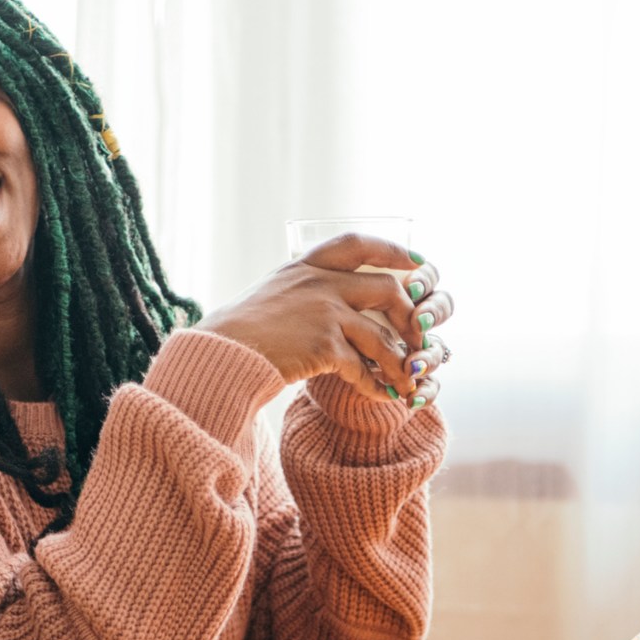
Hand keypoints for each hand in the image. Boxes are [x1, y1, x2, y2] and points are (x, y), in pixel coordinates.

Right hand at [196, 233, 452, 402]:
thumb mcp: (269, 294)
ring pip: (381, 334)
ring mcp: (323, 313)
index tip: (418, 262)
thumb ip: (300, 291)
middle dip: (409, 314)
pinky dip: (376, 384)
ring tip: (407, 379)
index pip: (357, 245)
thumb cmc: (237, 332)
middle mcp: (317, 284)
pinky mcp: (324, 346)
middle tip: (419, 334)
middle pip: (386, 288)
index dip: (393, 250)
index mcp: (304, 267)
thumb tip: (330, 299)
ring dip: (399, 360)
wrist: (220, 356)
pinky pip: (364, 367)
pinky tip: (381, 394)